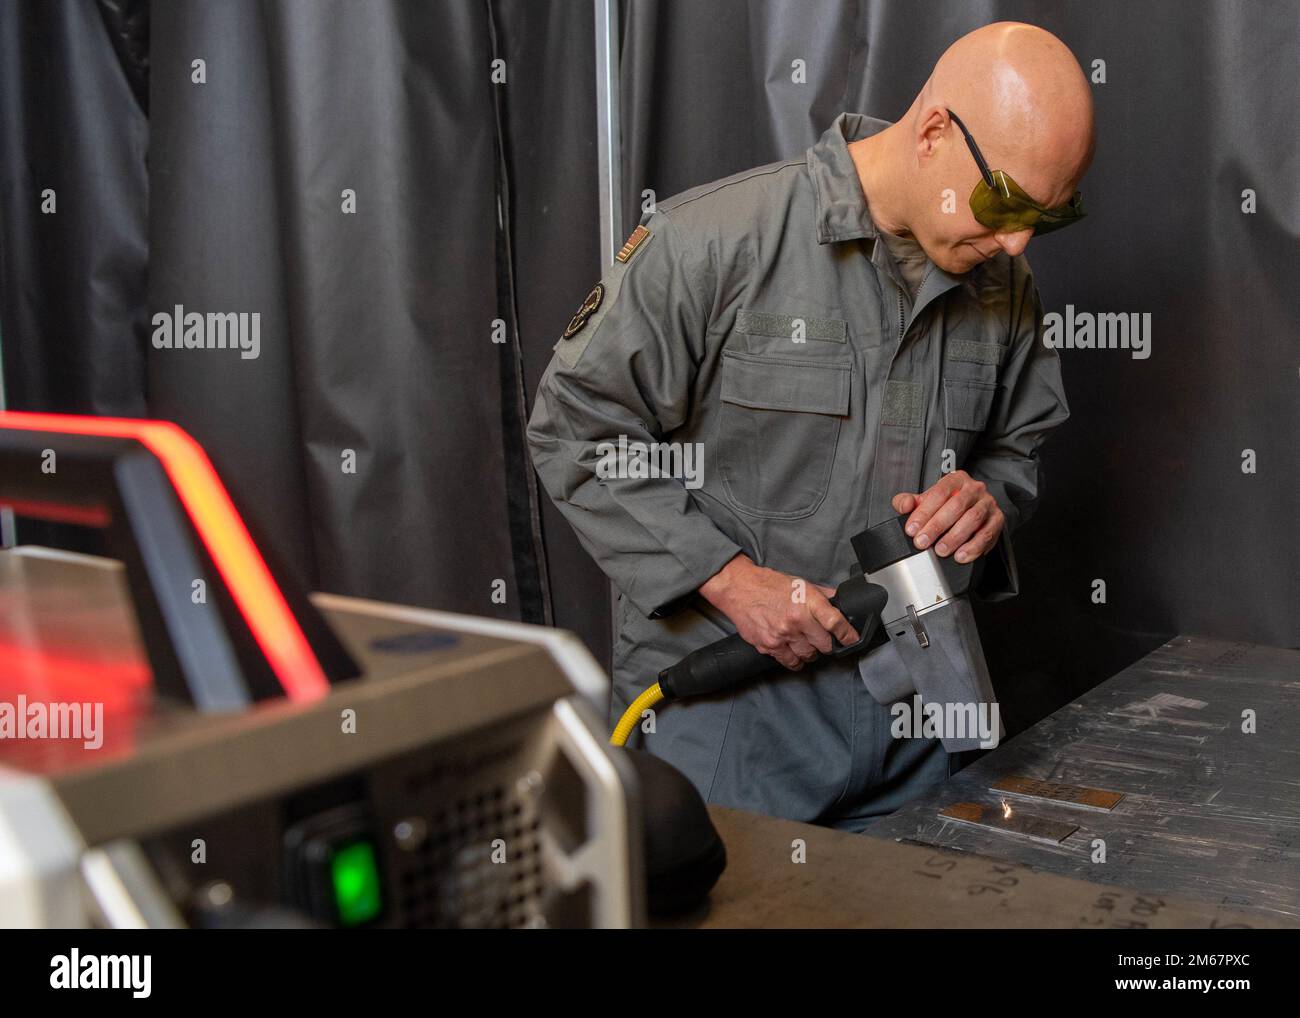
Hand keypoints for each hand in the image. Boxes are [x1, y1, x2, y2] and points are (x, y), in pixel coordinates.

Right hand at [699, 555, 859, 670]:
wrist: (739, 588)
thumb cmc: (769, 584)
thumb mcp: (800, 583)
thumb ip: (822, 594)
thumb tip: (839, 602)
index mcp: (806, 602)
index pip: (835, 623)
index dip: (848, 634)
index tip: (852, 639)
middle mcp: (796, 620)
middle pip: (824, 645)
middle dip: (827, 644)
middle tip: (822, 639)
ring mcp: (782, 635)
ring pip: (808, 656)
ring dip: (810, 652)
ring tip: (805, 643)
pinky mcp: (768, 646)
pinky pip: (790, 662)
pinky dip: (795, 660)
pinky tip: (793, 652)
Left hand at [892, 470, 1003, 562]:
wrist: (971, 510)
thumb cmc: (945, 505)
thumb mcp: (925, 501)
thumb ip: (909, 502)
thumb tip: (903, 505)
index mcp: (955, 479)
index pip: (939, 492)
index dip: (924, 512)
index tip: (912, 529)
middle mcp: (974, 488)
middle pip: (956, 506)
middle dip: (937, 526)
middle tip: (922, 542)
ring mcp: (988, 503)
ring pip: (973, 519)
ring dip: (955, 537)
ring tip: (941, 550)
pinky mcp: (997, 519)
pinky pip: (987, 533)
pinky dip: (973, 547)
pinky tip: (961, 555)